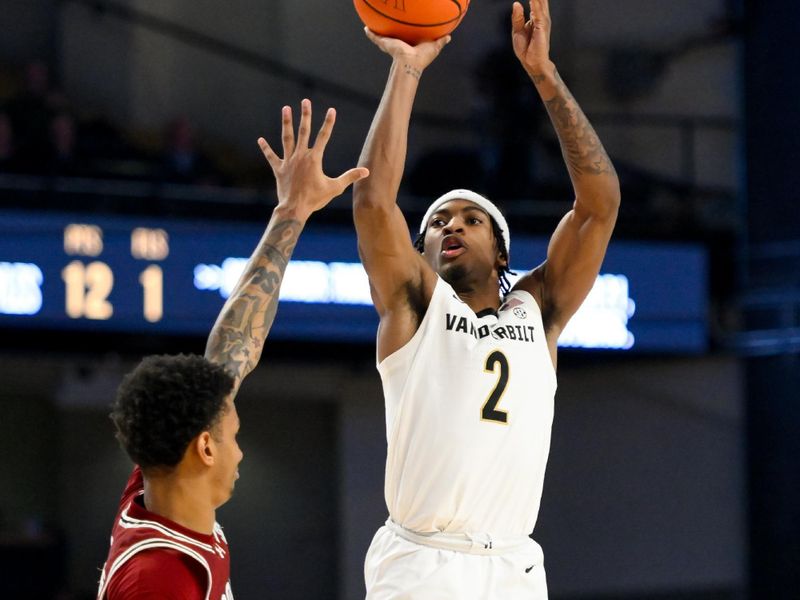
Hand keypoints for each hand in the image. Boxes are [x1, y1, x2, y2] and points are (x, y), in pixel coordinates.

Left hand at [258, 99, 368, 220]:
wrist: (294, 209)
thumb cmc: (315, 199)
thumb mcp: (335, 188)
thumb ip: (350, 177)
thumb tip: (366, 171)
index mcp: (314, 159)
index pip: (323, 137)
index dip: (328, 123)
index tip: (331, 110)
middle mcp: (300, 156)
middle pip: (303, 132)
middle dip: (305, 115)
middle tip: (305, 101)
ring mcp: (288, 162)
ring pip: (287, 139)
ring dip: (286, 123)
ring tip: (286, 108)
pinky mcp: (278, 169)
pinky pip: (271, 157)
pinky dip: (266, 149)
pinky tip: (260, 139)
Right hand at [364, 27, 450, 71]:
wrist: (410, 62)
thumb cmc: (422, 58)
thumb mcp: (434, 46)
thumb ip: (440, 41)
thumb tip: (449, 36)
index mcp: (409, 45)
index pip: (406, 39)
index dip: (405, 34)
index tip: (404, 29)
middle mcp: (398, 44)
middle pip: (392, 37)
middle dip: (389, 33)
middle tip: (386, 24)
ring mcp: (390, 44)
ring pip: (382, 37)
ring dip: (377, 32)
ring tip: (371, 25)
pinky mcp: (385, 43)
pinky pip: (375, 37)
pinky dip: (370, 33)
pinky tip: (366, 28)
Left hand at [511, 0, 551, 73]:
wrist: (532, 63)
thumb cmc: (526, 50)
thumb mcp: (517, 31)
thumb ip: (518, 17)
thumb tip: (517, 3)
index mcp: (536, 18)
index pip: (536, 1)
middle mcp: (541, 17)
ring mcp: (543, 21)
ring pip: (540, 2)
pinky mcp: (541, 26)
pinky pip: (538, 11)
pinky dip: (535, 2)